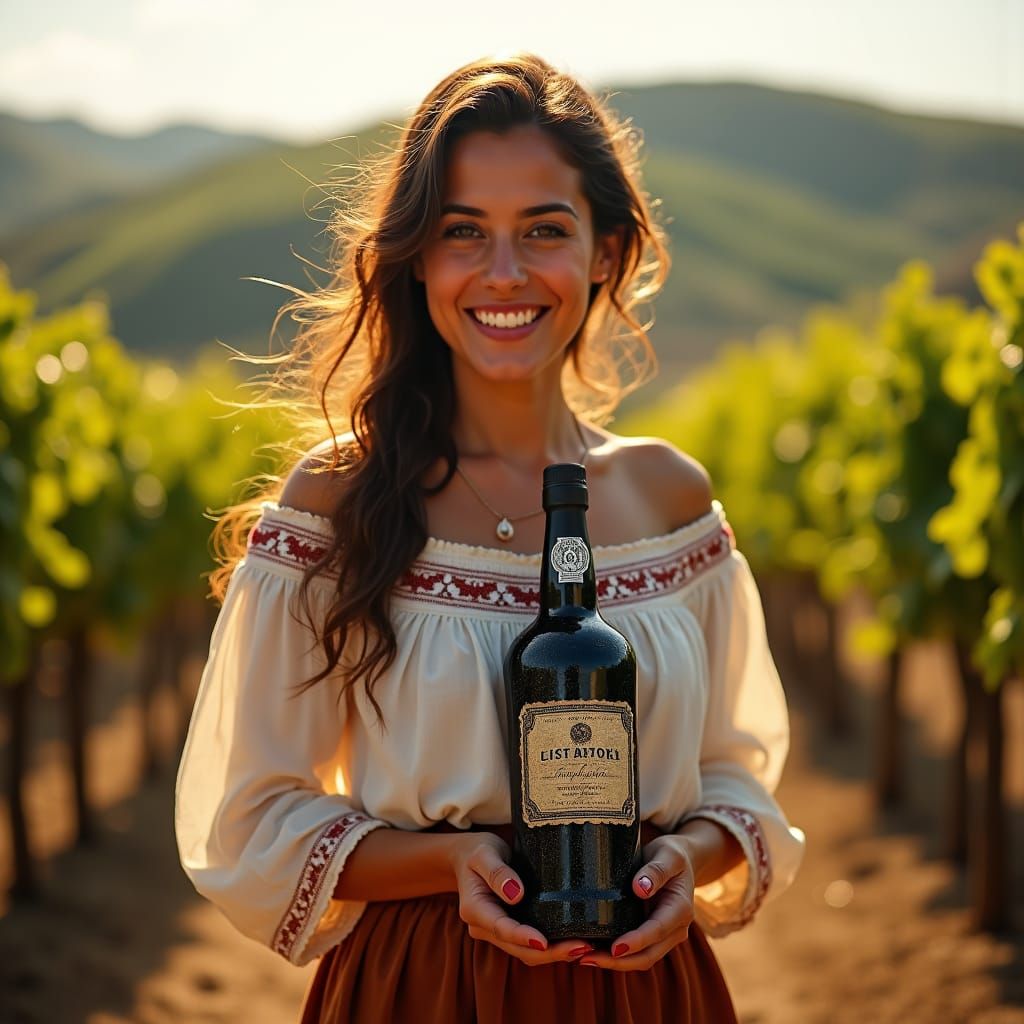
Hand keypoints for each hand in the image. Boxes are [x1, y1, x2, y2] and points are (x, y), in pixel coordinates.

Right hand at [449, 831, 594, 965]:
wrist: (467, 857)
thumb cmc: (476, 852)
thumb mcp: (483, 853)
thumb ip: (497, 872)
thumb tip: (516, 894)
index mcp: (474, 909)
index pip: (501, 928)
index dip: (523, 937)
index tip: (544, 942)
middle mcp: (483, 926)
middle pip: (517, 948)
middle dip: (548, 953)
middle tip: (580, 948)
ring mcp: (496, 931)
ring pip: (524, 951)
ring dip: (552, 954)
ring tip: (582, 948)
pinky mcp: (509, 927)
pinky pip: (528, 944)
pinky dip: (549, 947)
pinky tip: (570, 942)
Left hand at [578, 835, 694, 970]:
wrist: (680, 861)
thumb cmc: (672, 855)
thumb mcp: (668, 854)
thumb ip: (656, 870)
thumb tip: (640, 888)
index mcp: (680, 909)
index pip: (658, 930)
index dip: (637, 941)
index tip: (615, 948)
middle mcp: (676, 928)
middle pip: (648, 955)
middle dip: (619, 961)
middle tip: (587, 958)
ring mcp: (665, 936)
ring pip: (641, 959)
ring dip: (615, 963)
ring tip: (585, 959)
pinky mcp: (653, 936)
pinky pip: (636, 952)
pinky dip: (617, 957)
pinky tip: (594, 952)